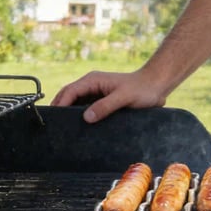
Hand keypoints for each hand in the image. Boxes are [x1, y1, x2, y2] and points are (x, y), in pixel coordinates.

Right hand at [50, 68, 167, 122]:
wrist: (156, 86)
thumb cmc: (142, 89)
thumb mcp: (123, 98)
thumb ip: (105, 106)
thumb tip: (86, 117)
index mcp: (93, 80)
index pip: (69, 91)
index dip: (59, 104)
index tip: (54, 119)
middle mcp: (92, 85)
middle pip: (68, 97)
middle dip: (60, 109)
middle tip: (53, 127)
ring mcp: (96, 93)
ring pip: (76, 104)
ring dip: (69, 114)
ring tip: (64, 130)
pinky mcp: (102, 101)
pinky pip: (86, 109)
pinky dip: (80, 117)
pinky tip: (79, 128)